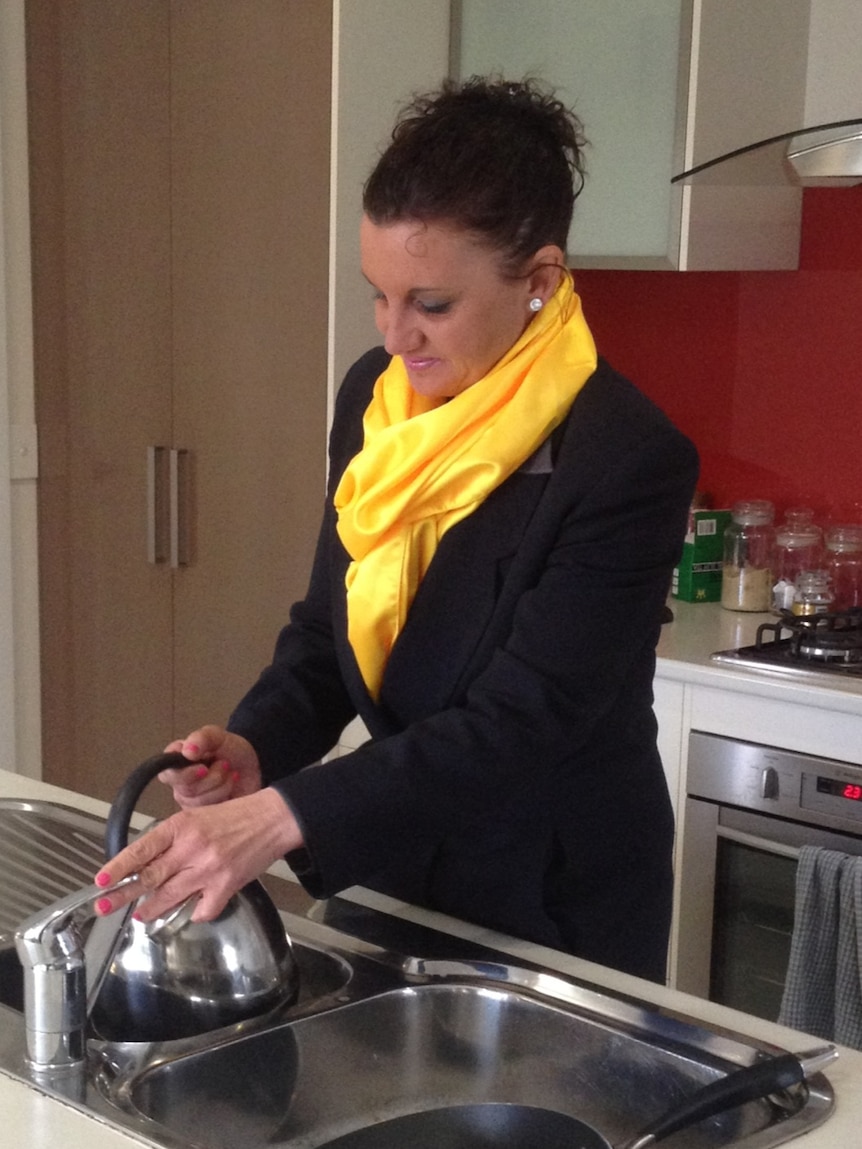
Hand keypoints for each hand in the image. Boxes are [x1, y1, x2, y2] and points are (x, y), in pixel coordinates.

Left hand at [93, 787, 303, 921]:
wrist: (273, 819)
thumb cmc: (236, 815)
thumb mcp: (197, 817)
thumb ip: (173, 839)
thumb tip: (148, 863)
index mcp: (182, 826)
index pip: (142, 849)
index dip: (119, 867)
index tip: (101, 880)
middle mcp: (192, 848)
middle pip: (150, 877)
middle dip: (123, 895)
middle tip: (105, 906)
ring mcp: (209, 869)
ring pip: (169, 897)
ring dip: (151, 909)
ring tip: (142, 914)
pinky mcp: (226, 886)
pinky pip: (201, 910)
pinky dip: (195, 912)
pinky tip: (193, 909)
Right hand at [159, 726, 262, 807]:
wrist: (252, 768)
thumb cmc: (232, 751)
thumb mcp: (219, 737)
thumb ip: (202, 738)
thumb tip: (186, 750)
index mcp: (177, 761)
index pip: (166, 772)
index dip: (184, 773)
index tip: (203, 767)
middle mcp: (180, 782)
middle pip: (185, 789)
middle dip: (211, 777)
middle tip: (225, 764)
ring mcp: (190, 799)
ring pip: (198, 802)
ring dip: (220, 786)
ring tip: (230, 774)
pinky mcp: (202, 814)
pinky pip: (208, 813)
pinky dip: (224, 796)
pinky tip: (231, 786)